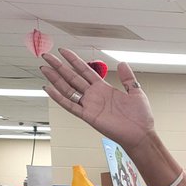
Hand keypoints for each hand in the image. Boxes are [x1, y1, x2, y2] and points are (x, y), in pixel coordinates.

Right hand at [40, 49, 155, 151]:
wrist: (141, 134)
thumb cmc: (140, 117)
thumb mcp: (136, 92)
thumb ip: (128, 78)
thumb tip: (122, 63)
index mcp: (104, 89)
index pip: (85, 71)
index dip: (74, 61)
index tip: (63, 51)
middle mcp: (94, 96)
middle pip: (72, 77)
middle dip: (59, 66)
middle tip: (46, 56)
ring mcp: (90, 106)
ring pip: (68, 89)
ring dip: (55, 79)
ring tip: (44, 68)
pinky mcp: (89, 116)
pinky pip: (70, 106)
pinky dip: (59, 98)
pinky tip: (48, 89)